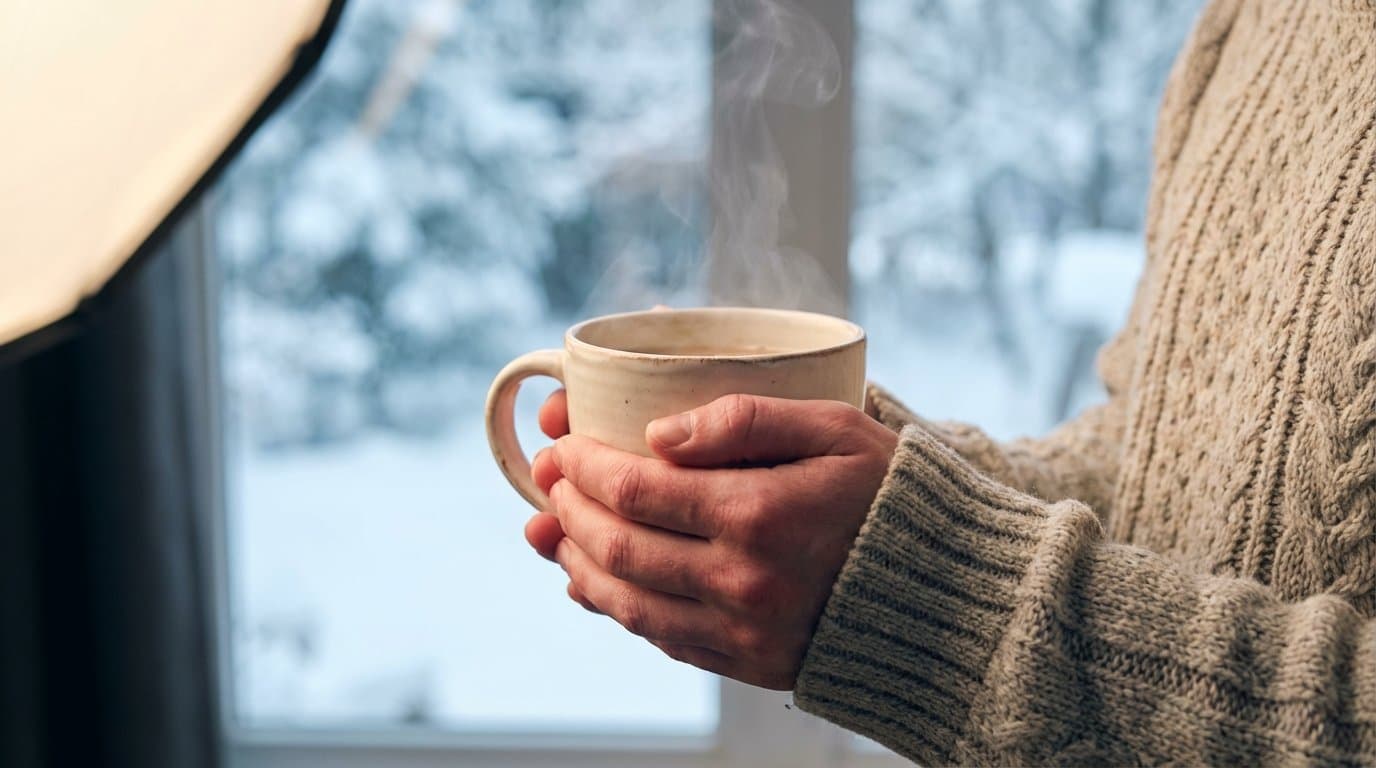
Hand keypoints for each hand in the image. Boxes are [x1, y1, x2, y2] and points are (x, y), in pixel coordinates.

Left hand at [523, 392, 898, 689]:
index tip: (563, 442)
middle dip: (568, 507)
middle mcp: (742, 581)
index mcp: (758, 514)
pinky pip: (661, 638)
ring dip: (576, 561)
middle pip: (618, 546)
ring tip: (552, 529)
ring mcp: (743, 632)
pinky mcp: (749, 664)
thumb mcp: (834, 428)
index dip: (583, 465)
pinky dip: (615, 607)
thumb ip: (745, 418)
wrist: (950, 594)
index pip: (635, 488)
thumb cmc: (890, 494)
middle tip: (548, 478)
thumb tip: (659, 435)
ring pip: (627, 601)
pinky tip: (594, 581)